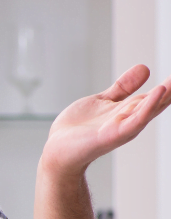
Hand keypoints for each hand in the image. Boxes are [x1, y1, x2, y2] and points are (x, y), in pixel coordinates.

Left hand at [41, 64, 170, 174]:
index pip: (158, 94)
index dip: (171, 83)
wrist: (58, 150)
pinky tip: (158, 91)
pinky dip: (148, 105)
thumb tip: (145, 68)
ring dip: (167, 93)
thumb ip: (124, 87)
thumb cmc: (79, 129)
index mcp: (131, 110)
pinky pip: (135, 119)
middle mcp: (132, 118)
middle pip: (160, 101)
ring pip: (152, 108)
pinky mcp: (114, 134)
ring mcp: (124, 127)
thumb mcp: (104, 100)